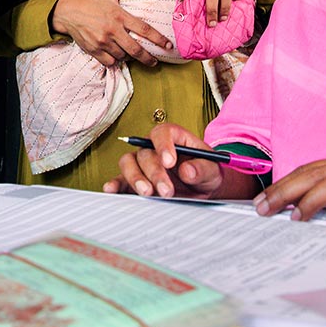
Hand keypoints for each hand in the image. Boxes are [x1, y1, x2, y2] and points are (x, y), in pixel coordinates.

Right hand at [49, 0, 171, 67]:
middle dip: (148, 58)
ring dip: (129, 57)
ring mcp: (102, 42)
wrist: (67, 12)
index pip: (143, 29)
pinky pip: (110, 61)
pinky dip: (115, 60)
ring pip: (122, 56)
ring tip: (131, 53)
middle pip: (135, 50)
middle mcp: (112, 30)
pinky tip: (117, 55)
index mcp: (119, 15)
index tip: (168, 45)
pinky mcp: (94, 50)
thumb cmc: (91, 0)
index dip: (158, 39)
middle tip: (155, 62)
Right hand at [104, 123, 253, 199]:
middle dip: (155, 173)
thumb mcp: (213, 171)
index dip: (163, 145)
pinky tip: (112, 190)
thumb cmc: (206, 173)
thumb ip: (203, 169)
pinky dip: (115, 184)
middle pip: (145, 153)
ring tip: (147, 193)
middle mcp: (153, 147)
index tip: (169, 162)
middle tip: (167, 190)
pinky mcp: (134, 180)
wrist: (202, 190)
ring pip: (128, 162)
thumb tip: (187, 171)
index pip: (162, 133)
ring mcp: (142, 164)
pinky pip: (120, 179)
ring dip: (135, 178)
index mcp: (173, 137)